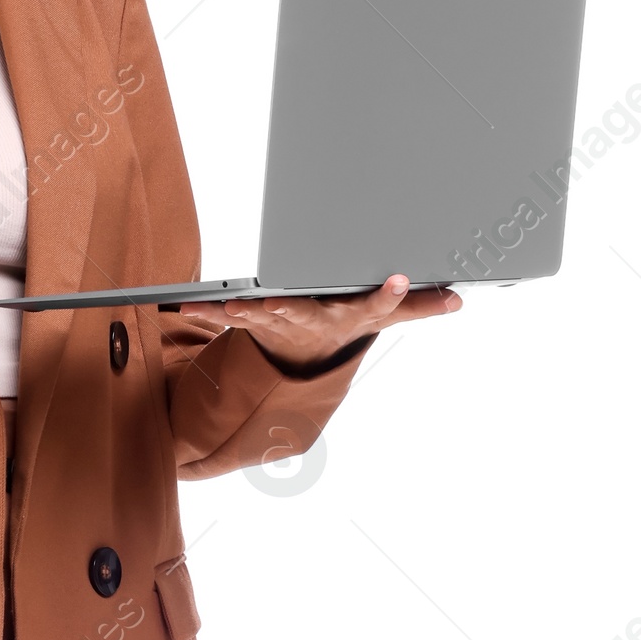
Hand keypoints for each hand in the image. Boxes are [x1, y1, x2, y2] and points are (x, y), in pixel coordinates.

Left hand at [176, 272, 460, 366]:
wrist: (307, 362)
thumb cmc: (344, 329)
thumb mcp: (383, 318)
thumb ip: (417, 306)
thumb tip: (457, 300)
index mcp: (348, 316)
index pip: (374, 306)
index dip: (388, 295)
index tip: (398, 277)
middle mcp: (314, 322)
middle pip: (306, 313)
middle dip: (292, 308)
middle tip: (278, 302)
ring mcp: (281, 325)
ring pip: (262, 317)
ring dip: (244, 313)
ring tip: (228, 308)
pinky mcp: (253, 321)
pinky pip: (226, 315)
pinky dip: (205, 311)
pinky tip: (183, 305)